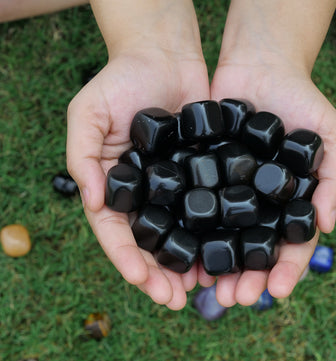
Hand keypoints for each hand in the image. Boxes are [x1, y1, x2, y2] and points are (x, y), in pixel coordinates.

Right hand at [67, 47, 209, 309]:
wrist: (163, 57)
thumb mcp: (88, 114)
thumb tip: (95, 202)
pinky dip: (214, 234)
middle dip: (160, 274)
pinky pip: (208, 210)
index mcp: (116, 187)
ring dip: (189, 264)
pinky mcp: (202, 176)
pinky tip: (224, 255)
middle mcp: (146, 194)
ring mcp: (175, 188)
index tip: (143, 282)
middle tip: (176, 300)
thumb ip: (83, 157)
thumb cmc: (120, 81)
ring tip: (203, 289)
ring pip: (181, 234)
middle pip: (150, 243)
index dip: (127, 259)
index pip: (117, 232)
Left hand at [205, 50, 335, 306]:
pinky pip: (192, 207)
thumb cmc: (300, 99)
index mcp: (287, 202)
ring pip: (219, 237)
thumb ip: (334, 177)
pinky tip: (182, 252)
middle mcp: (255, 203)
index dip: (286, 270)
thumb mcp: (330, 135)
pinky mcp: (199, 174)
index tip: (276, 293)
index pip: (290, 244)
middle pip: (251, 249)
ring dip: (214, 265)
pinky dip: (188, 231)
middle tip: (233, 299)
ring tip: (206, 288)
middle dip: (245, 278)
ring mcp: (226, 191)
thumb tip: (327, 224)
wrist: (260, 64)